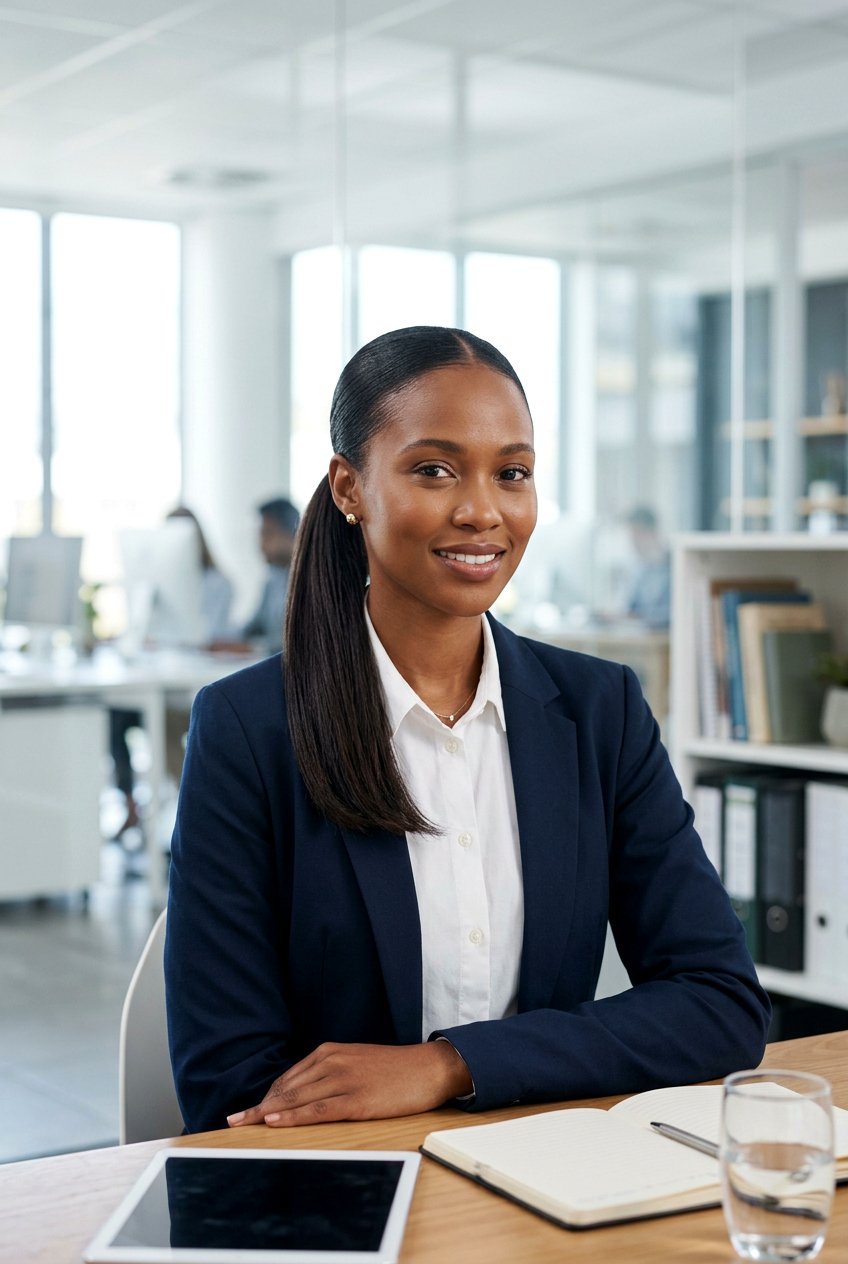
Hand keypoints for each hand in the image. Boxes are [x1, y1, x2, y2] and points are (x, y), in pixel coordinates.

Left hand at [227, 1041, 472, 1127]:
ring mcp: (343, 1080)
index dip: (265, 1096)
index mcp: (330, 1052)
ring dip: (266, 1113)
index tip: (245, 1109)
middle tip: (232, 1120)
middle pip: (285, 1089)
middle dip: (257, 1106)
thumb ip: (331, 1072)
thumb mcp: (356, 1062)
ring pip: (295, 1099)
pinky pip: (317, 1110)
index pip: (288, 1078)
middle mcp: (331, 1062)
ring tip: (243, 1125)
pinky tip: (275, 1123)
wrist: (429, 1068)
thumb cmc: (395, 1069)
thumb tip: (305, 1093)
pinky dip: (292, 1117)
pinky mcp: (356, 1099)